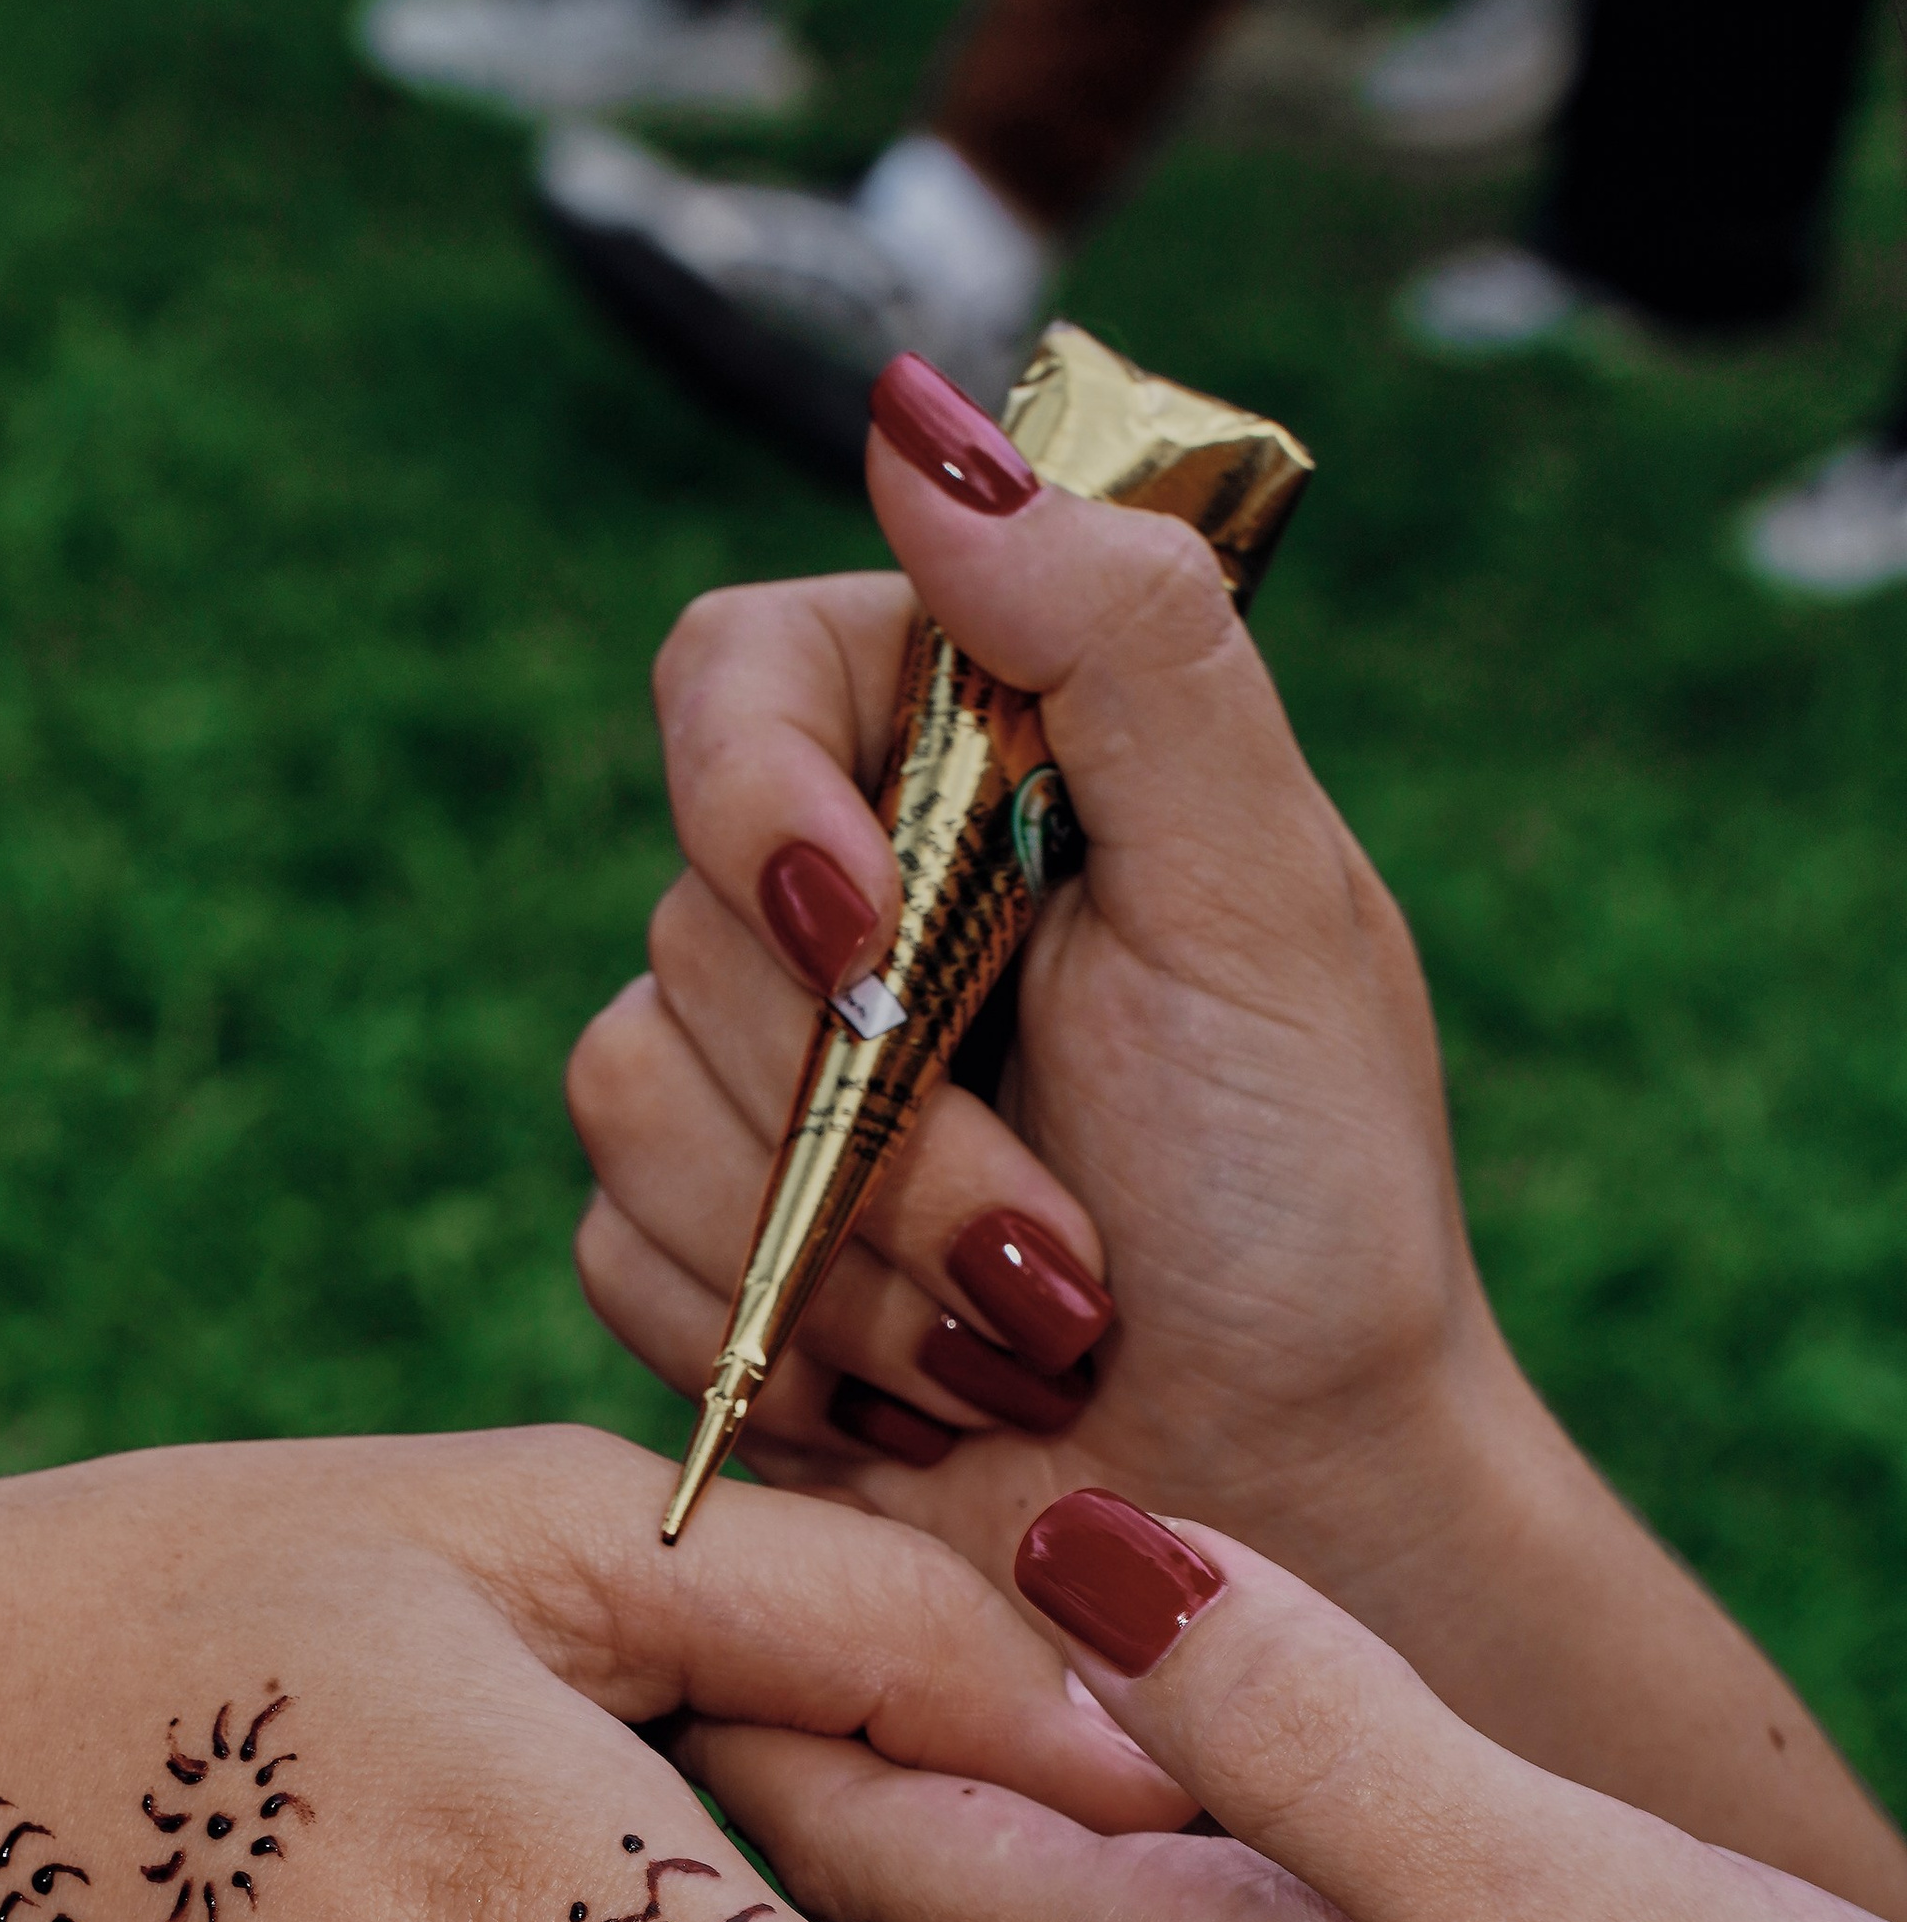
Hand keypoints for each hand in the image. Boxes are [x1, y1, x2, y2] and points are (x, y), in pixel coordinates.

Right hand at [570, 385, 1906, 1919]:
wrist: (1279, 1508)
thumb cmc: (1308, 1211)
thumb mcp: (1263, 901)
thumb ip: (1121, 639)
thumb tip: (913, 413)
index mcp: (971, 772)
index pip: (732, 673)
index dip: (750, 798)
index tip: (849, 931)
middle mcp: (844, 909)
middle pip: (681, 922)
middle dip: (873, 1124)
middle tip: (1064, 1242)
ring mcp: (757, 1090)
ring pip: (627, 1102)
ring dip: (843, 1260)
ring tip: (1024, 1332)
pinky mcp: (698, 1260)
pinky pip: (613, 1261)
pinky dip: (778, 1353)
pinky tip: (923, 1397)